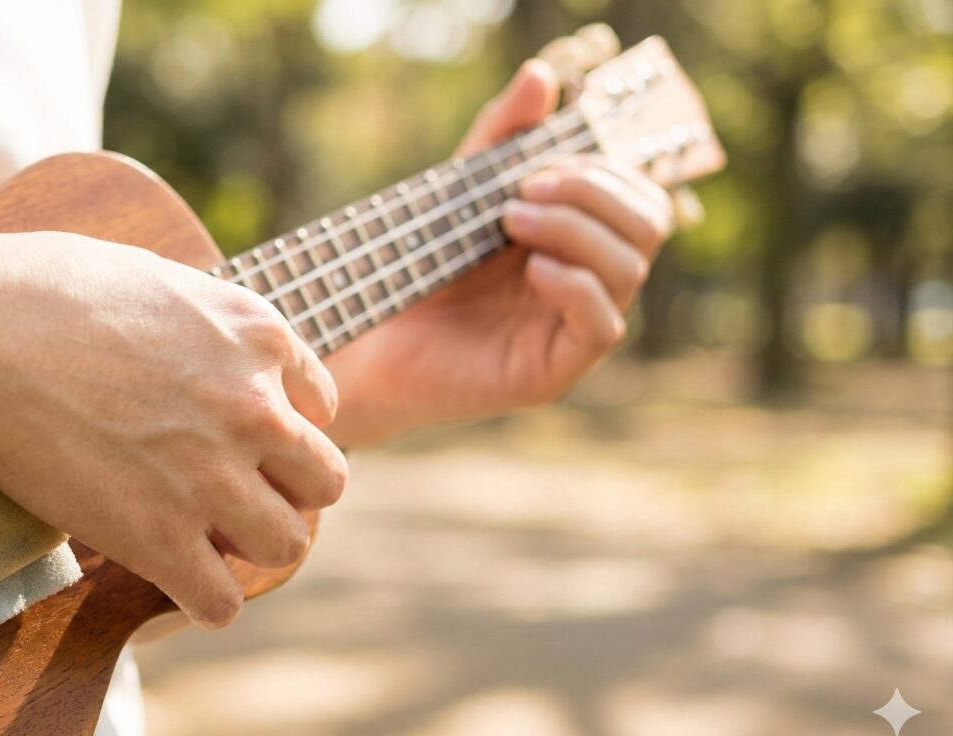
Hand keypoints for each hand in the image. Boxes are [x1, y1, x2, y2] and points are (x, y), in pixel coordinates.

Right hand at [0, 231, 346, 627]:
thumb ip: (206, 319)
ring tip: (212, 544)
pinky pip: (221, 602)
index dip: (283, 428)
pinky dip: (204, 602)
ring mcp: (212, 476)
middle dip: (287, 491)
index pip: (320, 404)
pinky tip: (179, 586)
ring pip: (288, 544)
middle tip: (239, 495)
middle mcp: (255, 408)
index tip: (244, 442)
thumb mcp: (156, 276)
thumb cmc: (42, 291)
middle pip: (326, 481)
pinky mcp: (160, 537)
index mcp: (257, 335)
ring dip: (253, 548)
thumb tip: (208, 343)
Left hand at [325, 60, 673, 445]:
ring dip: (575, 230)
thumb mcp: (463, 191)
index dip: (603, 171)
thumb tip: (540, 76)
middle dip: (593, 194)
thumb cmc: (423, 269)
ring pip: (629, 269)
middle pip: (648, 226)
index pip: (639, 196)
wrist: (376, 342)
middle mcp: (591, 281)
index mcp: (582, 240)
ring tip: (510, 222)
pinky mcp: (555, 370)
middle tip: (523, 191)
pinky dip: (575, 287)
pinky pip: (603, 327)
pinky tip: (532, 269)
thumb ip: (501, 137)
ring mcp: (575, 328)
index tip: (535, 166)